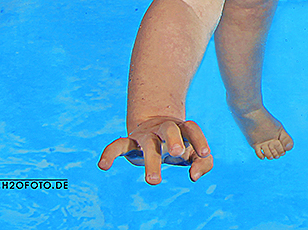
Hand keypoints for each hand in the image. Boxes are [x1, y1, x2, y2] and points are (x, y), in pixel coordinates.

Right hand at [97, 116, 212, 183]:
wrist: (153, 127)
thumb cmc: (178, 143)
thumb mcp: (193, 152)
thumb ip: (203, 163)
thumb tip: (193, 176)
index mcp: (181, 128)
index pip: (191, 129)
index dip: (199, 139)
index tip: (205, 153)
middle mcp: (164, 128)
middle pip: (169, 129)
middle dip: (173, 139)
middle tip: (177, 153)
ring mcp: (146, 134)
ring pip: (148, 143)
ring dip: (150, 160)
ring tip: (153, 181)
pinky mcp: (130, 142)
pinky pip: (118, 145)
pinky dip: (109, 153)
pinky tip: (102, 165)